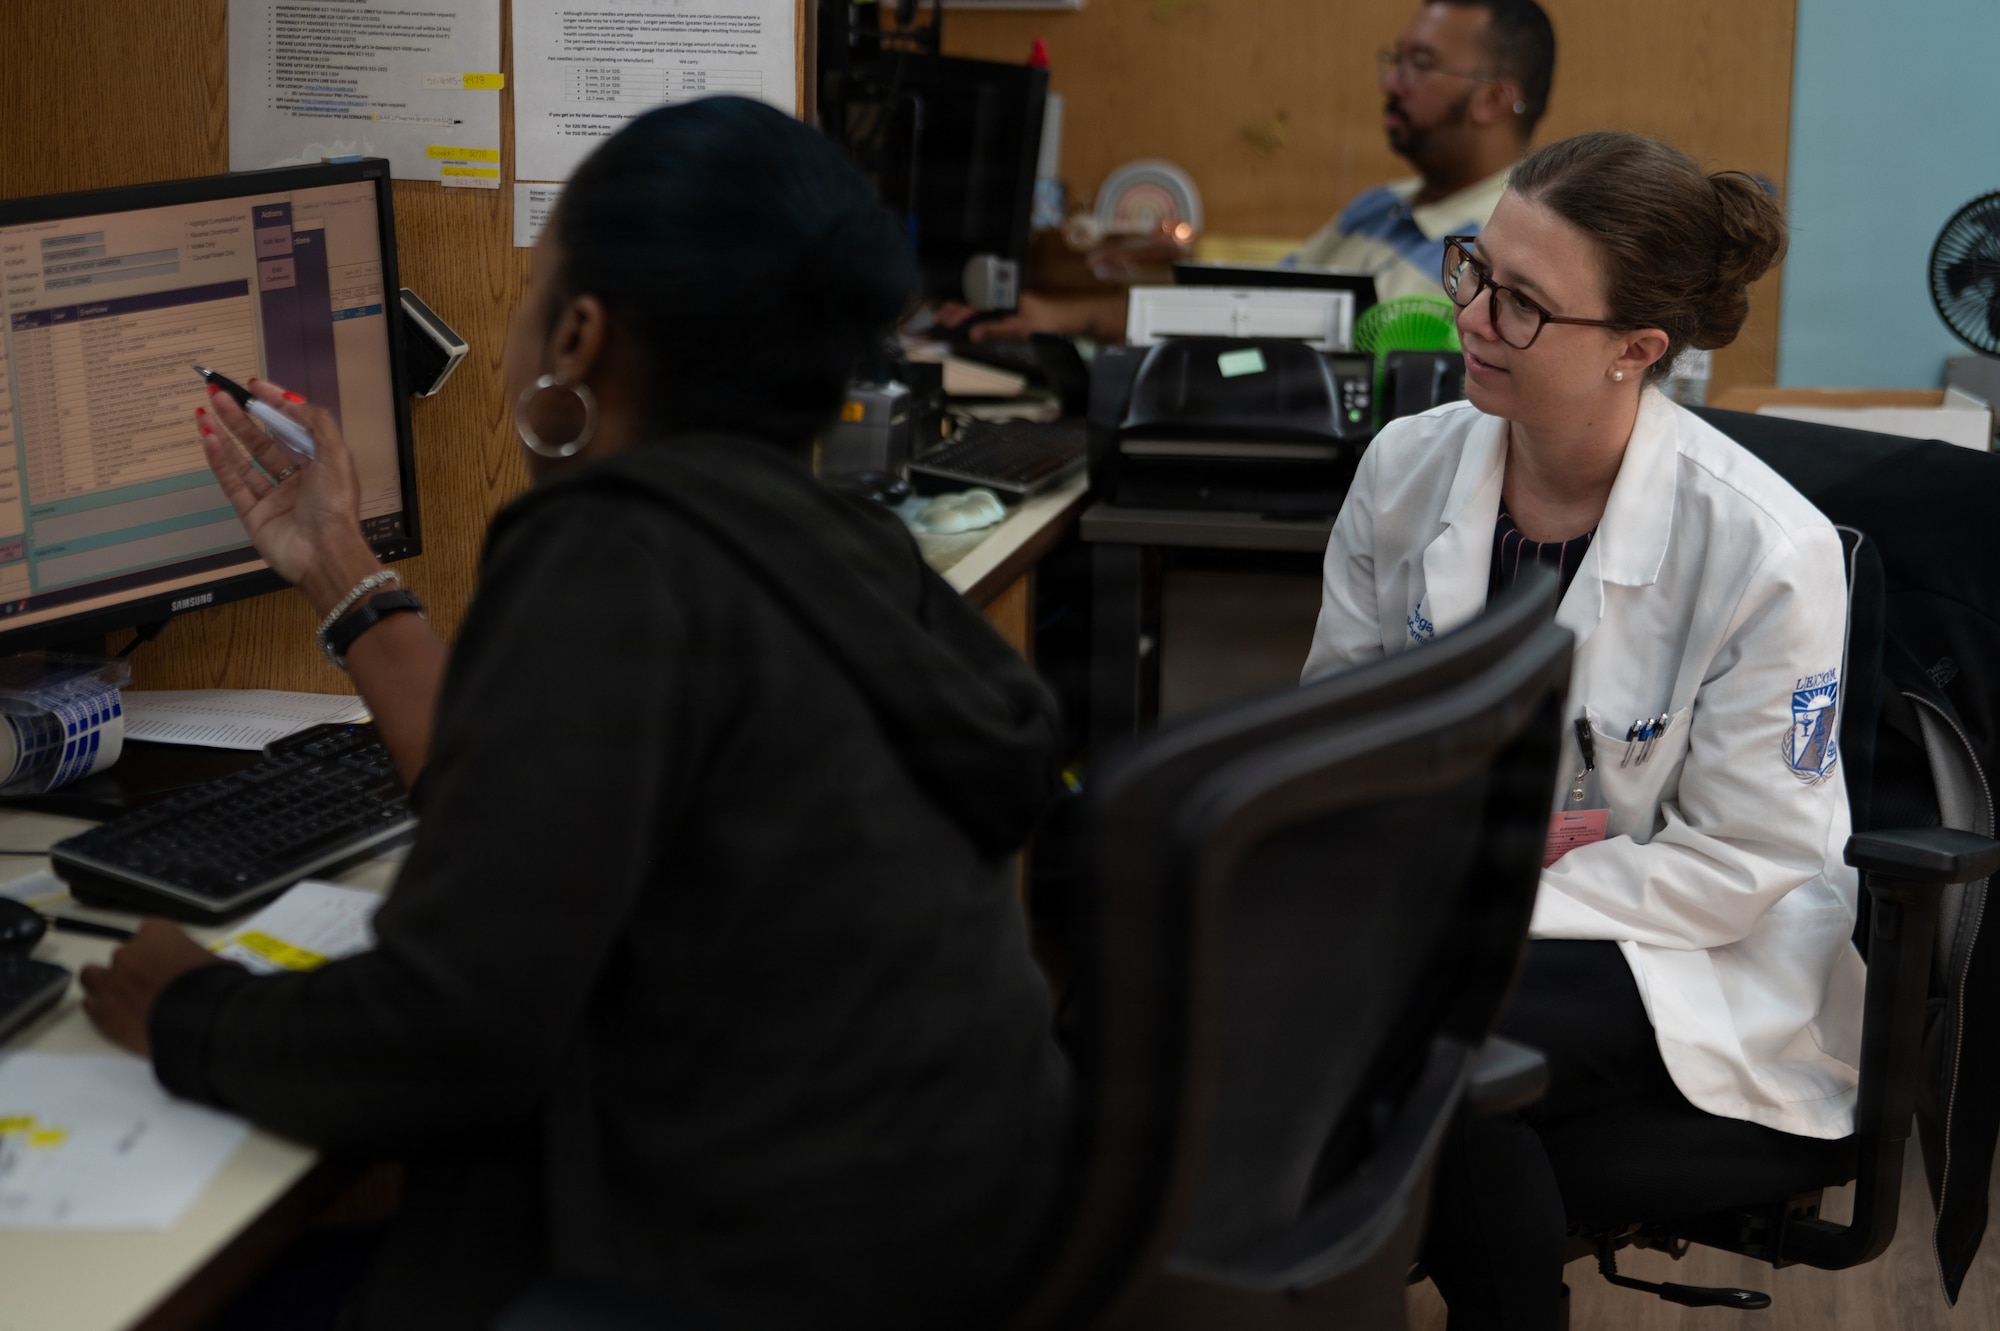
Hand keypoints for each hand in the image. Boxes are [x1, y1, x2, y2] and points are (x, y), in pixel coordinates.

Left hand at [79, 919, 229, 1056]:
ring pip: (93, 975)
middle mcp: (128, 951)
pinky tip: (117, 1015)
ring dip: (106, 983)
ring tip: (124, 999)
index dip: (159, 950)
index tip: (168, 963)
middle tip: (151, 986)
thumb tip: (195, 971)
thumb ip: (192, 959)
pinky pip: (90, 1004)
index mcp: (158, 932)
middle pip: (122, 955)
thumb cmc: (215, 988)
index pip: (150, 932)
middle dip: (133, 968)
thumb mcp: (213, 960)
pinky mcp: (101, 1011)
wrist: (203, 1021)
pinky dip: (101, 1007)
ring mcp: (110, 981)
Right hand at [199, 377, 381, 614]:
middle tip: (219, 392)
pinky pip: (233, 483)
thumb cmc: (334, 504)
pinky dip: (220, 460)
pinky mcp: (252, 515)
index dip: (274, 406)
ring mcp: (272, 498)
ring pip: (243, 461)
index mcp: (319, 466)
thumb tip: (290, 401)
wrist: (325, 554)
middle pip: (262, 442)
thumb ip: (316, 423)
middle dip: (241, 416)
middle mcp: (295, 480)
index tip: (254, 385)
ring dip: (225, 434)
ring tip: (205, 410)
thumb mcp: (335, 456)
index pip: (292, 428)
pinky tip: (209, 438)